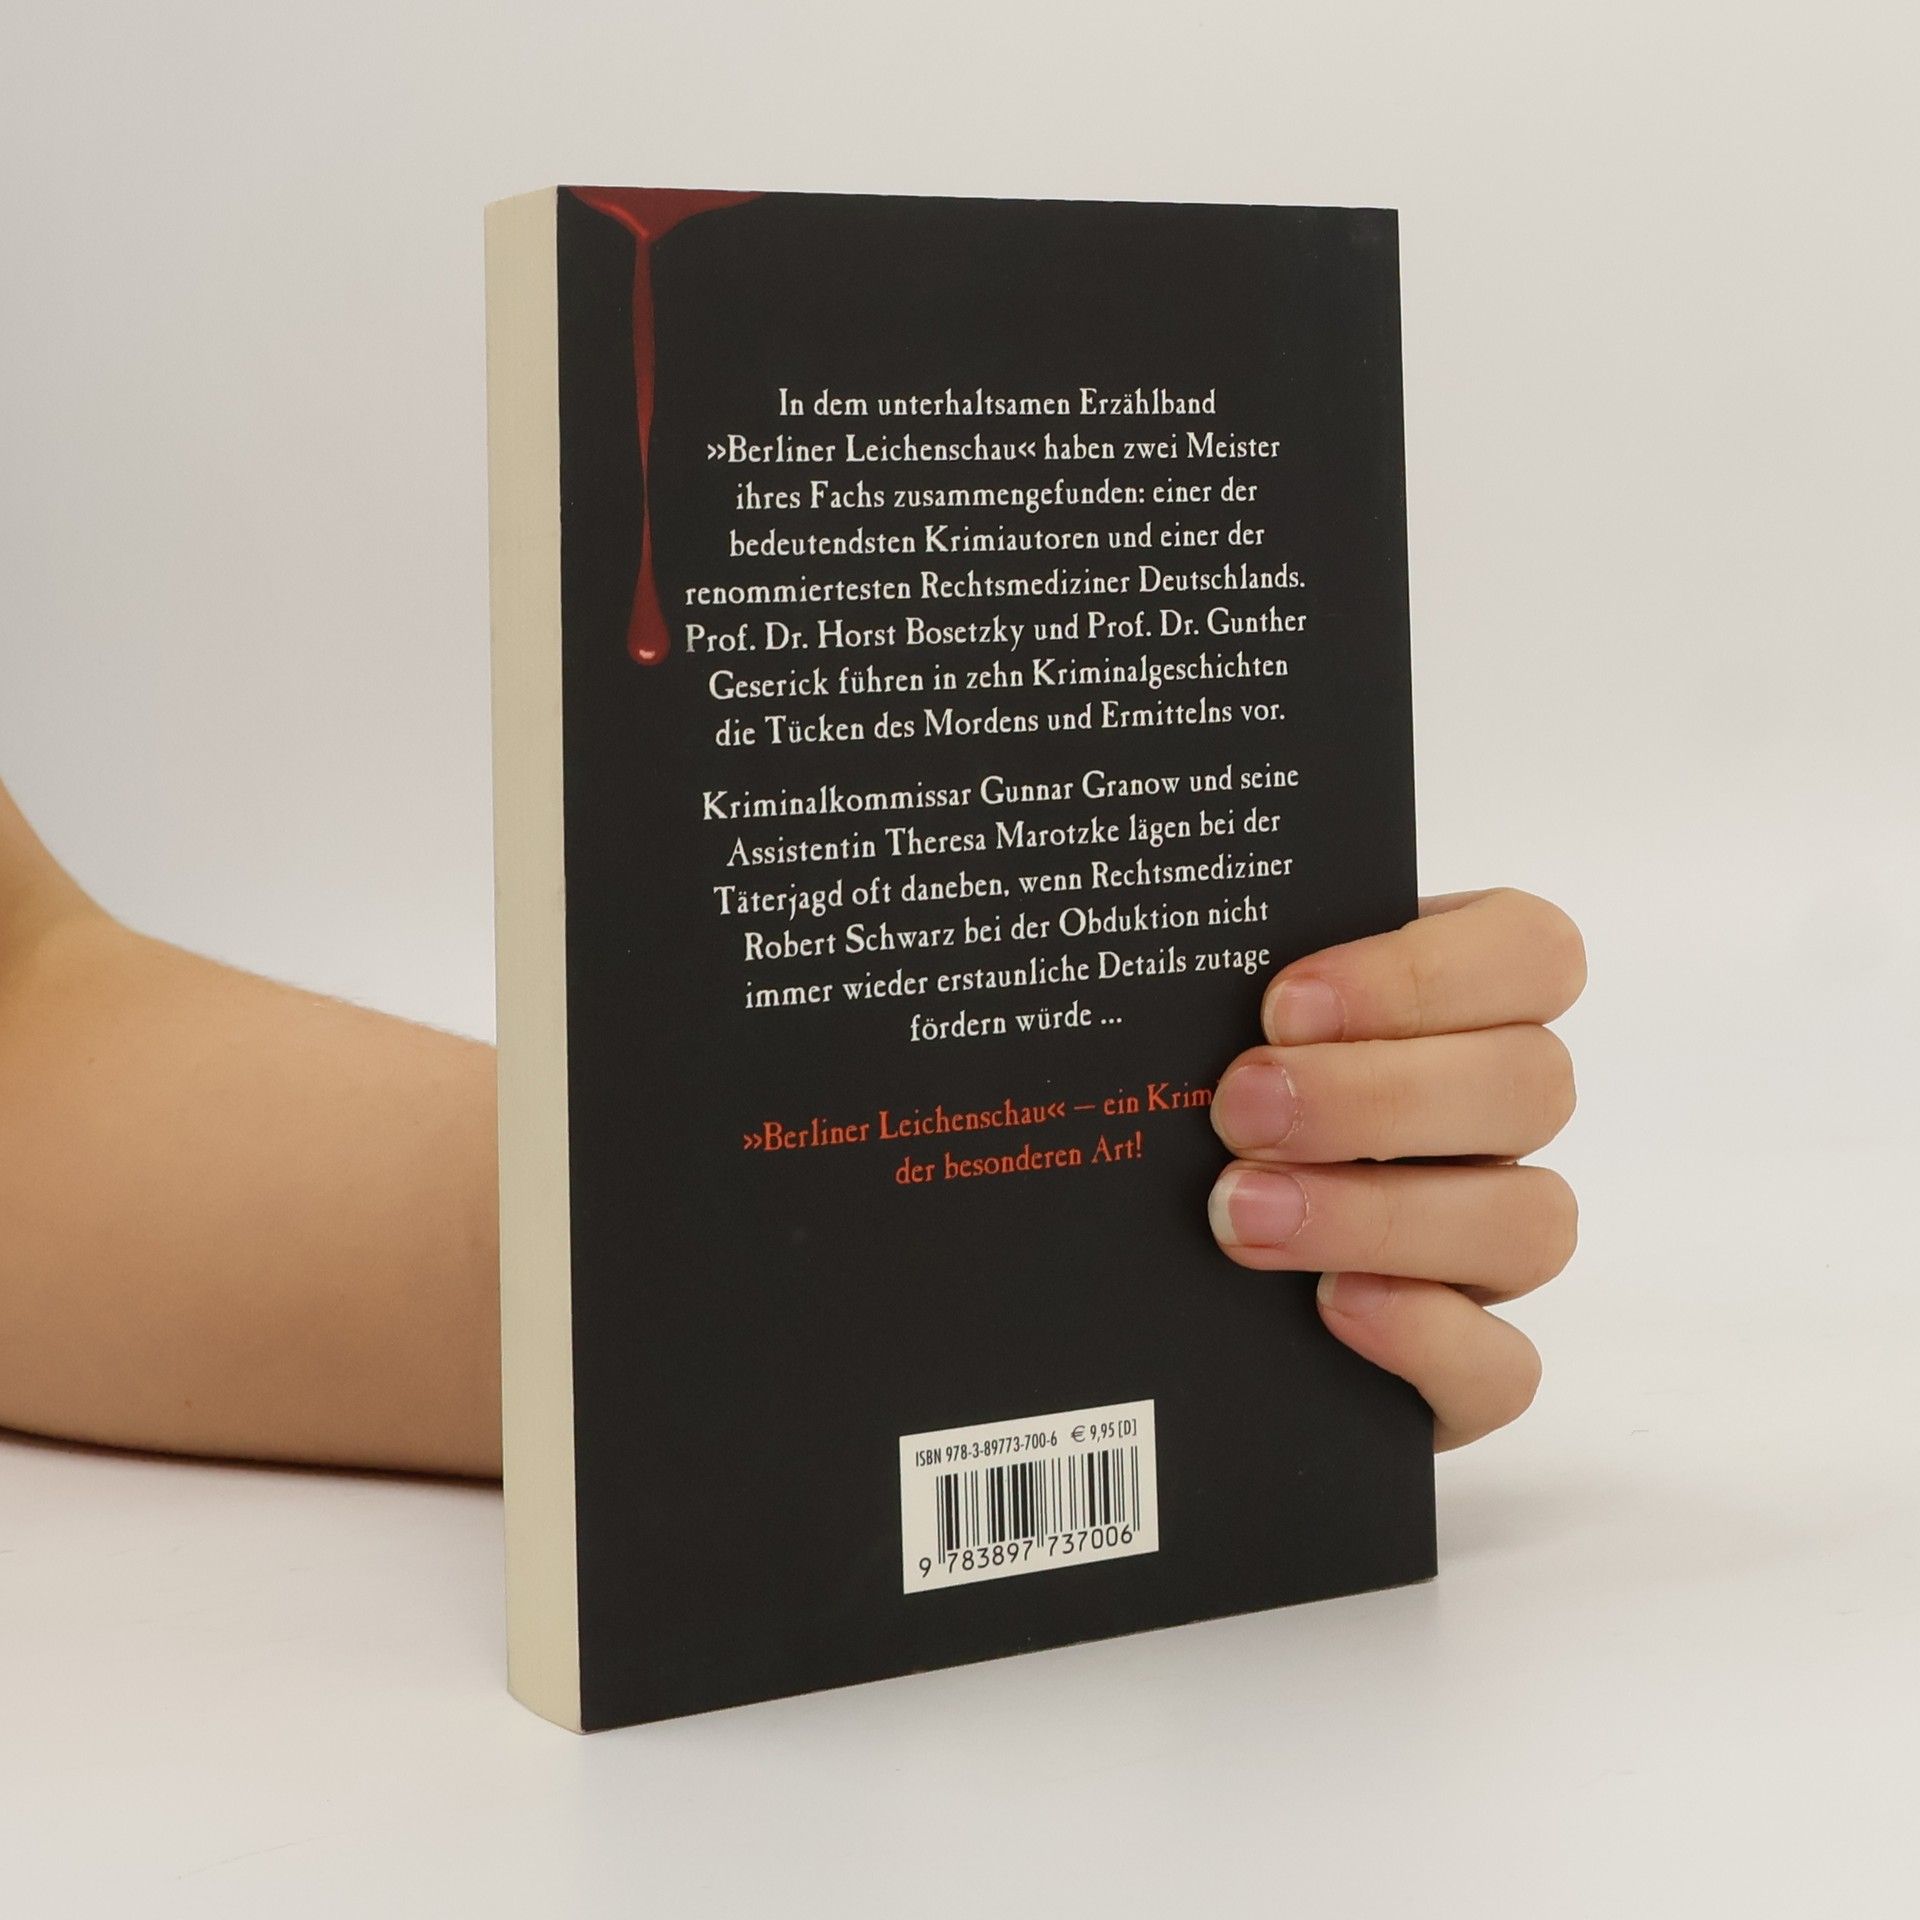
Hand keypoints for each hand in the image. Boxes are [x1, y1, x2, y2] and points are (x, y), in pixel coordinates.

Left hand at [1206, 888, 1585, 1448]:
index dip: (1424, 974)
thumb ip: (1220, 992)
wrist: (1142, 1259)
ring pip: (1531, 1222)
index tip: (1285, 1004)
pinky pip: (1504, 1367)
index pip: (1530, 952)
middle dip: (1376, 1096)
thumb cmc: (1192, 1103)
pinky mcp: (1467, 1361)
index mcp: (1459, 1004)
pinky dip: (1427, 1337)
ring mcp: (1491, 1244)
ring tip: (1242, 1211)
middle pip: (1532, 1084)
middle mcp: (1494, 1119)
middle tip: (1239, 1109)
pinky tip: (1331, 1306)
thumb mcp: (1209, 1029)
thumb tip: (1165, 977)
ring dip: (1384, 1215)